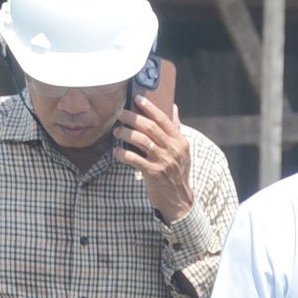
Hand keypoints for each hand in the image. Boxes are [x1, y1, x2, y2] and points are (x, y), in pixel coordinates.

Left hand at [113, 94, 195, 223]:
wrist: (179, 199)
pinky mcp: (153, 173)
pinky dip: (123, 154)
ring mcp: (163, 161)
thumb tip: (173, 107)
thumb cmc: (177, 172)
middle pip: (150, 128)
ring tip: (116, 131)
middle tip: (120, 114)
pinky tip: (116, 152)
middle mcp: (173, 149)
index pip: (164, 119)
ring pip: (141, 141)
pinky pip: (134, 159)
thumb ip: (175, 129)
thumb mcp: (182, 150)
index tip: (137, 99)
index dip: (150, 108)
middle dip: (133, 118)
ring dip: (126, 133)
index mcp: (180, 141)